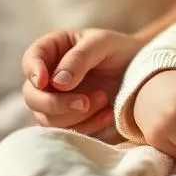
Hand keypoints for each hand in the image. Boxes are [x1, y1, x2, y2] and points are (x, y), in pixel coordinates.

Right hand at [21, 28, 146, 133]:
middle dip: (56, 103)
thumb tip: (56, 82)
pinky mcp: (71, 120)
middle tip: (84, 102)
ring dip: (76, 116)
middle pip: (32, 97)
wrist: (144, 72)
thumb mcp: (102, 44)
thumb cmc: (120, 50)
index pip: (31, 59)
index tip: (44, 81)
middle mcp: (49, 77)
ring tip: (104, 99)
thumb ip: (79, 58)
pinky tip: (109, 114)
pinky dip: (88, 126)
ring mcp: (58, 100)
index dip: (32, 71)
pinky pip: (68, 132)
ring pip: (48, 118)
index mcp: (53, 49)